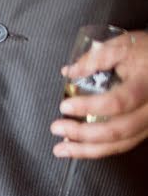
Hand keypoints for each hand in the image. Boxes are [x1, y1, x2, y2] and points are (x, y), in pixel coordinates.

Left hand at [52, 30, 147, 158]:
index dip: (89, 107)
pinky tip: (79, 148)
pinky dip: (99, 149)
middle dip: (83, 134)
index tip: (64, 106)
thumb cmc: (147, 52)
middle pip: (118, 130)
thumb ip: (97, 57)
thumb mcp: (124, 45)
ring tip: (61, 148)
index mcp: (146, 85)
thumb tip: (70, 72)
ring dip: (88, 150)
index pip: (118, 102)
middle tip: (56, 127)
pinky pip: (123, 145)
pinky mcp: (145, 129)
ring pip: (121, 144)